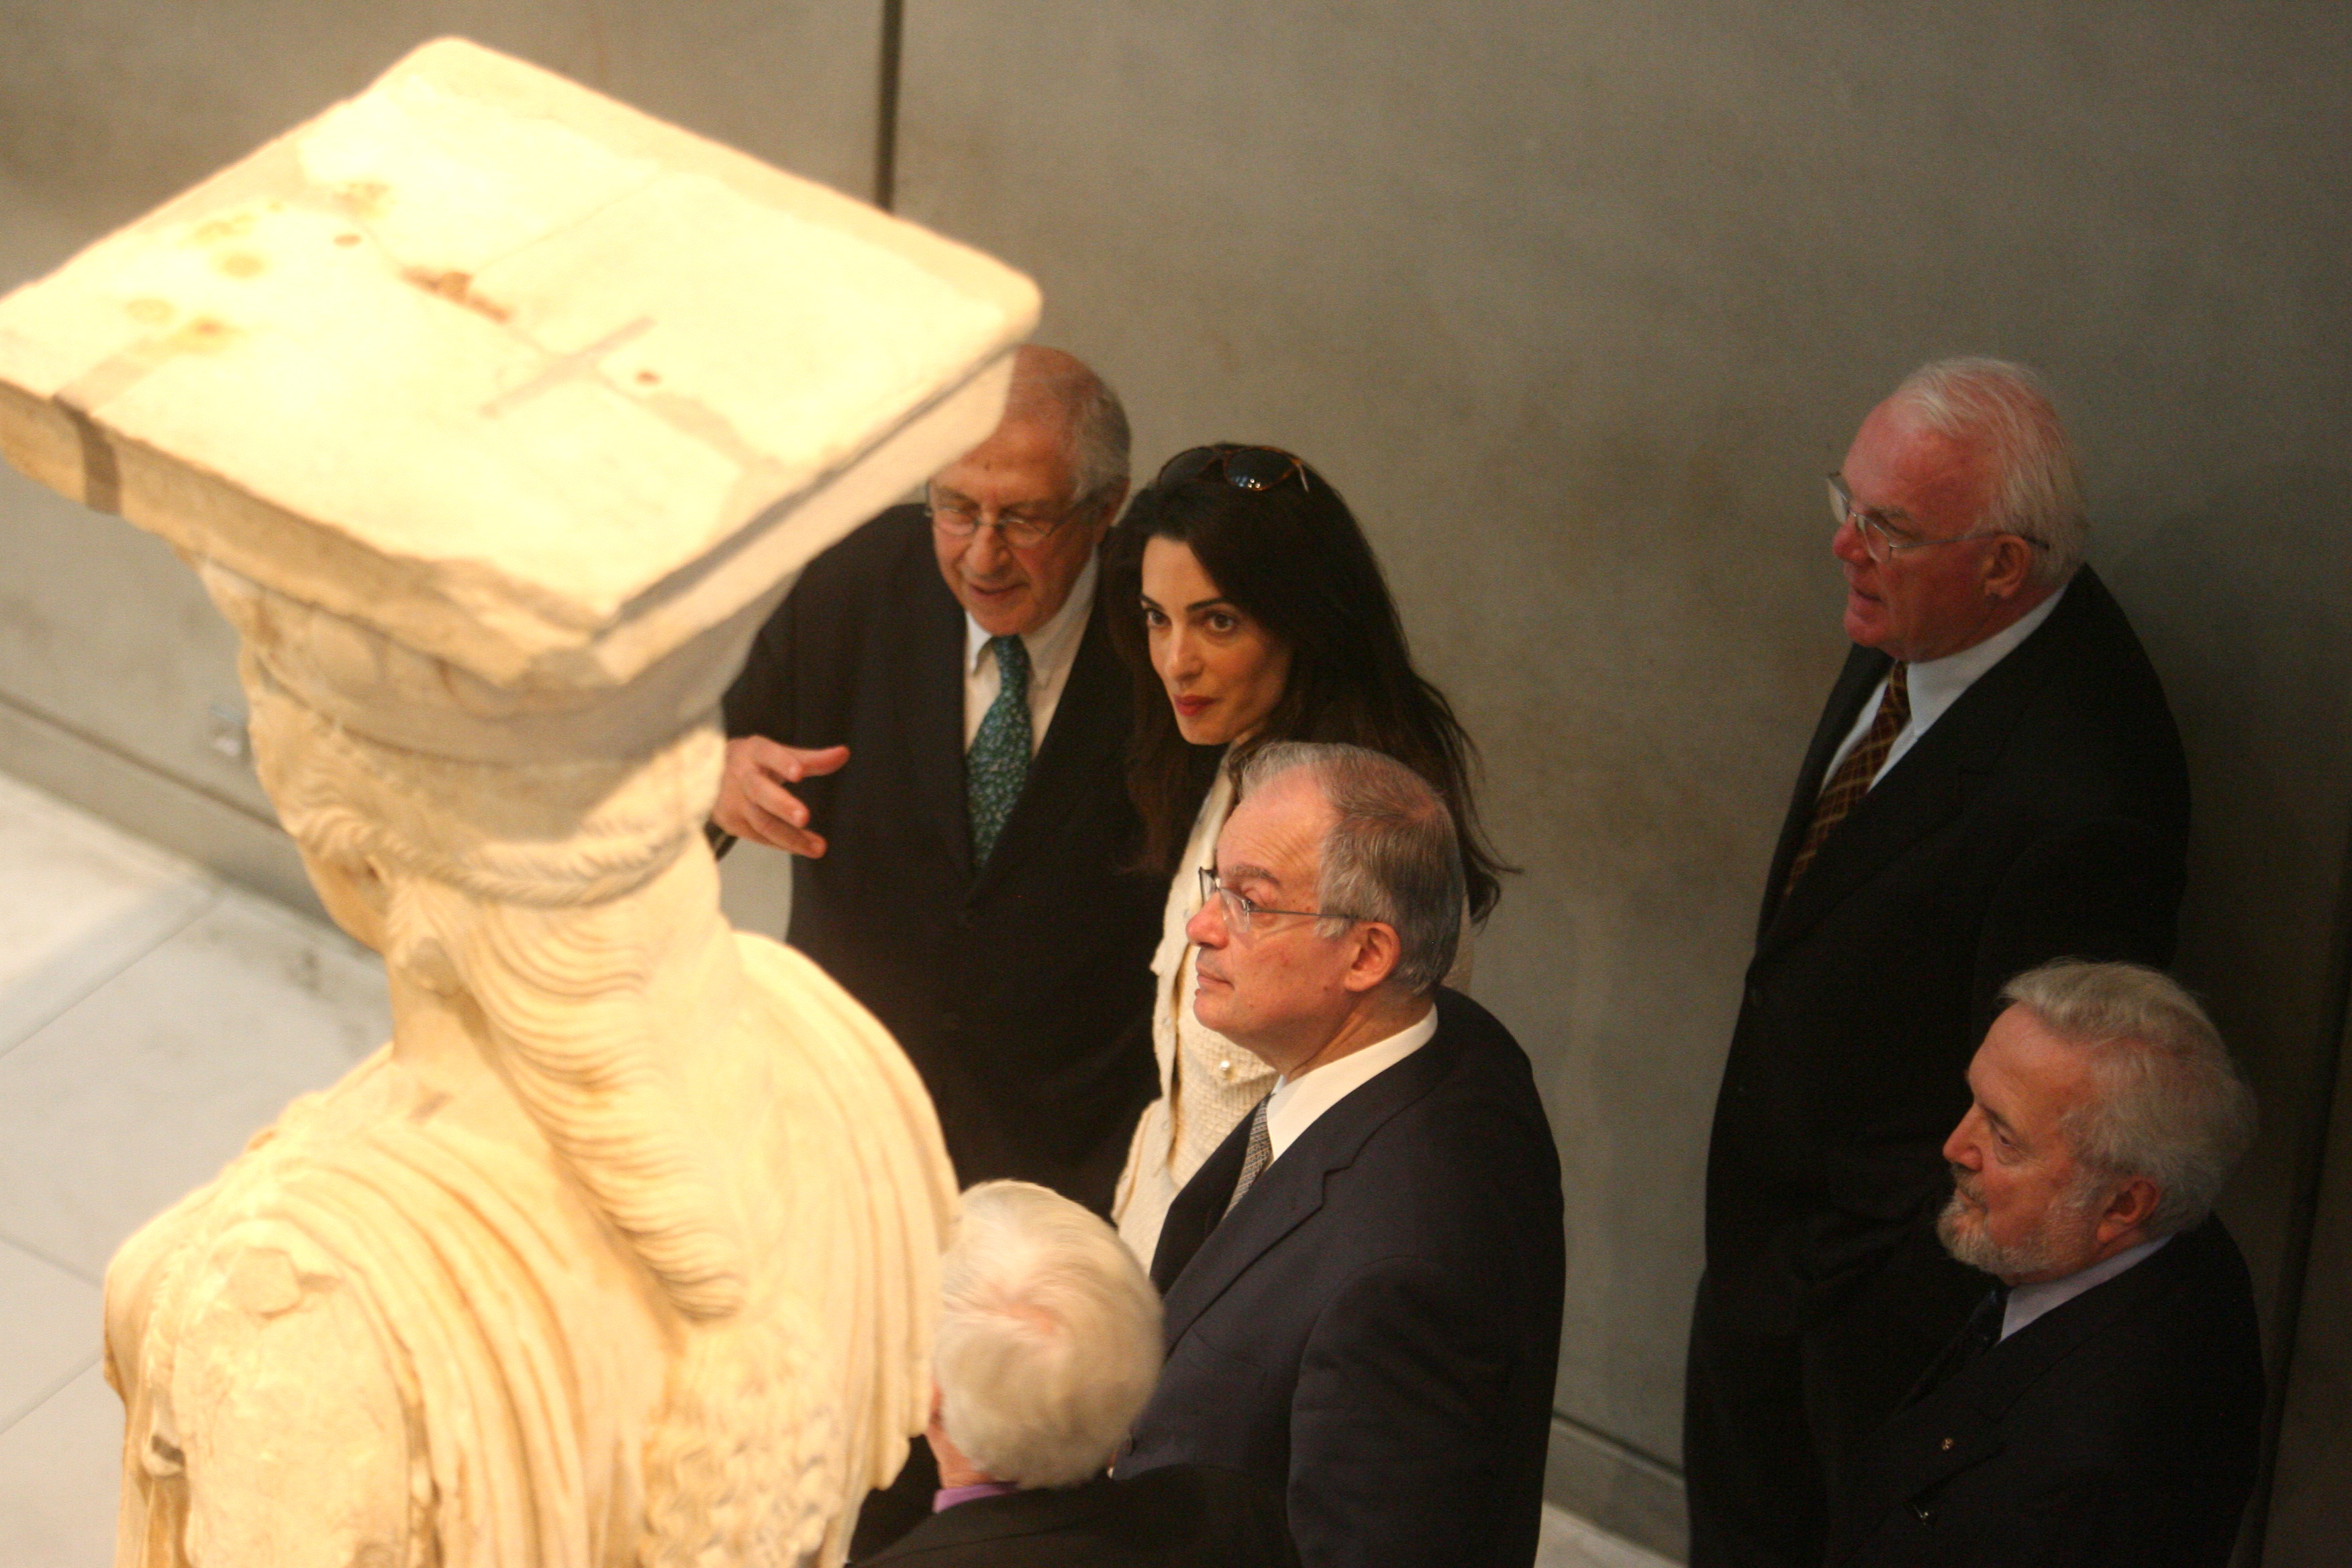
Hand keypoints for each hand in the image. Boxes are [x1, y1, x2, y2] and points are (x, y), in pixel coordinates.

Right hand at [713, 736, 849, 857]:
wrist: (707, 775)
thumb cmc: (755, 762)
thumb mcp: (778, 754)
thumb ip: (812, 758)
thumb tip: (844, 753)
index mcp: (754, 751)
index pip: (768, 753)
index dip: (783, 762)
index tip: (799, 773)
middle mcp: (740, 775)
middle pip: (760, 792)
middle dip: (783, 805)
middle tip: (804, 817)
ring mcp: (731, 800)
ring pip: (761, 822)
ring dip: (792, 837)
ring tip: (818, 847)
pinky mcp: (729, 821)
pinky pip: (759, 836)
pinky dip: (782, 843)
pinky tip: (802, 847)